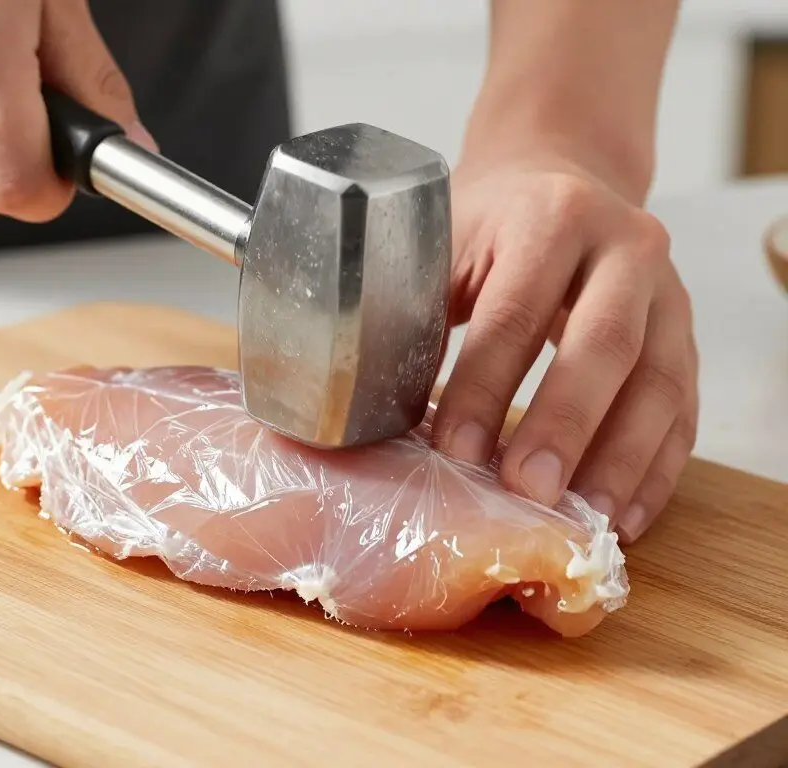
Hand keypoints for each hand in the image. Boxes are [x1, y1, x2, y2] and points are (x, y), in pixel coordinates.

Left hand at [433, 155, 698, 542]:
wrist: (565, 181)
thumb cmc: (492, 224)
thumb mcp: (447, 241)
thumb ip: (418, 307)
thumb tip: (374, 404)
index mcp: (552, 218)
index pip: (517, 312)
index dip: (487, 387)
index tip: (458, 452)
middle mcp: (626, 248)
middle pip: (606, 346)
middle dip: (566, 426)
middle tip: (530, 492)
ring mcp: (668, 294)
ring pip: (661, 384)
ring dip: (624, 461)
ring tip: (587, 521)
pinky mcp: (686, 336)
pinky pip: (685, 409)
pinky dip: (658, 469)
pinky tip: (625, 514)